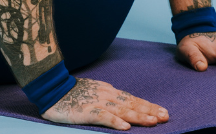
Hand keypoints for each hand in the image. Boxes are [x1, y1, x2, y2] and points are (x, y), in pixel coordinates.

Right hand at [40, 77, 168, 129]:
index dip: (148, 106)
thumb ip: (108, 100)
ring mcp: (97, 102)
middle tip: (165, 117)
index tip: (162, 112)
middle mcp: (107, 96)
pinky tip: (125, 127)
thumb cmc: (70, 93)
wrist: (50, 88)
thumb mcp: (94, 92)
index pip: (132, 100)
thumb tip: (125, 109)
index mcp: (108, 92)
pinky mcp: (86, 110)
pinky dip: (115, 122)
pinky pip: (103, 117)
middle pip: (132, 104)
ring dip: (138, 116)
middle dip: (149, 111)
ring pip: (122, 110)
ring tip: (152, 122)